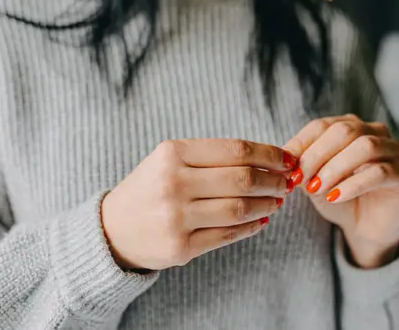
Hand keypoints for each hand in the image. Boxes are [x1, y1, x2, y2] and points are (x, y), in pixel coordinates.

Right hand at [101, 139, 295, 270]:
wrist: (111, 230)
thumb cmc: (150, 188)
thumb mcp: (169, 160)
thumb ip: (212, 158)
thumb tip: (269, 162)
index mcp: (171, 154)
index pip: (235, 150)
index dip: (268, 154)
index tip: (286, 159)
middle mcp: (173, 183)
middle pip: (242, 179)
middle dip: (274, 180)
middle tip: (287, 182)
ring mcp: (176, 218)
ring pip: (239, 209)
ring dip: (267, 204)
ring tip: (277, 200)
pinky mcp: (180, 248)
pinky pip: (228, 235)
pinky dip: (251, 227)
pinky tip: (261, 219)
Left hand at [284, 114, 398, 268]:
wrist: (362, 226)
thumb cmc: (337, 196)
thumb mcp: (313, 179)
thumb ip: (302, 167)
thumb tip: (285, 159)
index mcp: (349, 126)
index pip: (321, 125)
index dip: (301, 144)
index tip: (285, 166)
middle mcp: (373, 132)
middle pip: (344, 131)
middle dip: (317, 155)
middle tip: (300, 179)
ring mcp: (392, 150)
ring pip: (365, 147)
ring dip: (335, 168)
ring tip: (316, 189)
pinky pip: (379, 172)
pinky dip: (353, 184)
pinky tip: (335, 197)